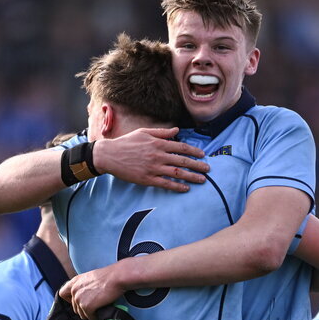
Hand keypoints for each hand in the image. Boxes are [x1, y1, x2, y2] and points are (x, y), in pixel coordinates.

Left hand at [59, 267, 124, 319]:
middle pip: (74, 307)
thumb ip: (83, 286)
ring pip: (81, 314)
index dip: (70, 300)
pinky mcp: (86, 306)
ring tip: (99, 308)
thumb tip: (86, 296)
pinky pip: (89, 317)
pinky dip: (95, 316)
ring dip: (90, 313)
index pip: (63, 294)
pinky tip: (101, 310)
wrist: (116, 277)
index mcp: (75, 282)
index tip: (79, 301)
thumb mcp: (90, 277)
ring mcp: (79, 299)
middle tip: (94, 306)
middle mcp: (74, 290)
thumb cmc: (108, 276)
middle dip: (84, 309)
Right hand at [94, 127, 208, 190]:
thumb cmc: (127, 142)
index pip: (181, 147)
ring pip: (177, 174)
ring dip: (191, 177)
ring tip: (202, 180)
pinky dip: (177, 187)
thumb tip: (177, 130)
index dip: (194, 151)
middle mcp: (158, 156)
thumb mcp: (144, 132)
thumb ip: (162, 132)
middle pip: (182, 161)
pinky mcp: (147, 179)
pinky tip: (186, 188)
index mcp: (158, 143)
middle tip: (208, 169)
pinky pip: (165, 184)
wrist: (109, 155)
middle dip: (197, 165)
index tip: (203, 155)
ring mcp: (153, 168)